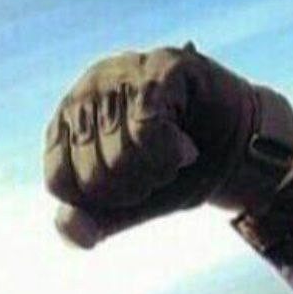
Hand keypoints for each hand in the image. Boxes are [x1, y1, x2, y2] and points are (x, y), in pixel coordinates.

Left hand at [44, 43, 292, 244]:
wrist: (233, 153)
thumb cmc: (169, 175)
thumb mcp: (123, 209)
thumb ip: (87, 224)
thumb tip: (70, 227)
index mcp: (65, 125)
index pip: (59, 182)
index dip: (101, 201)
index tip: (126, 187)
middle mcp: (86, 91)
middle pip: (92, 174)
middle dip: (133, 189)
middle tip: (155, 169)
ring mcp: (121, 72)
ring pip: (120, 154)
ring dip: (156, 172)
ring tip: (170, 156)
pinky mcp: (160, 66)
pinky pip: (148, 129)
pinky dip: (170, 155)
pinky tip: (185, 148)